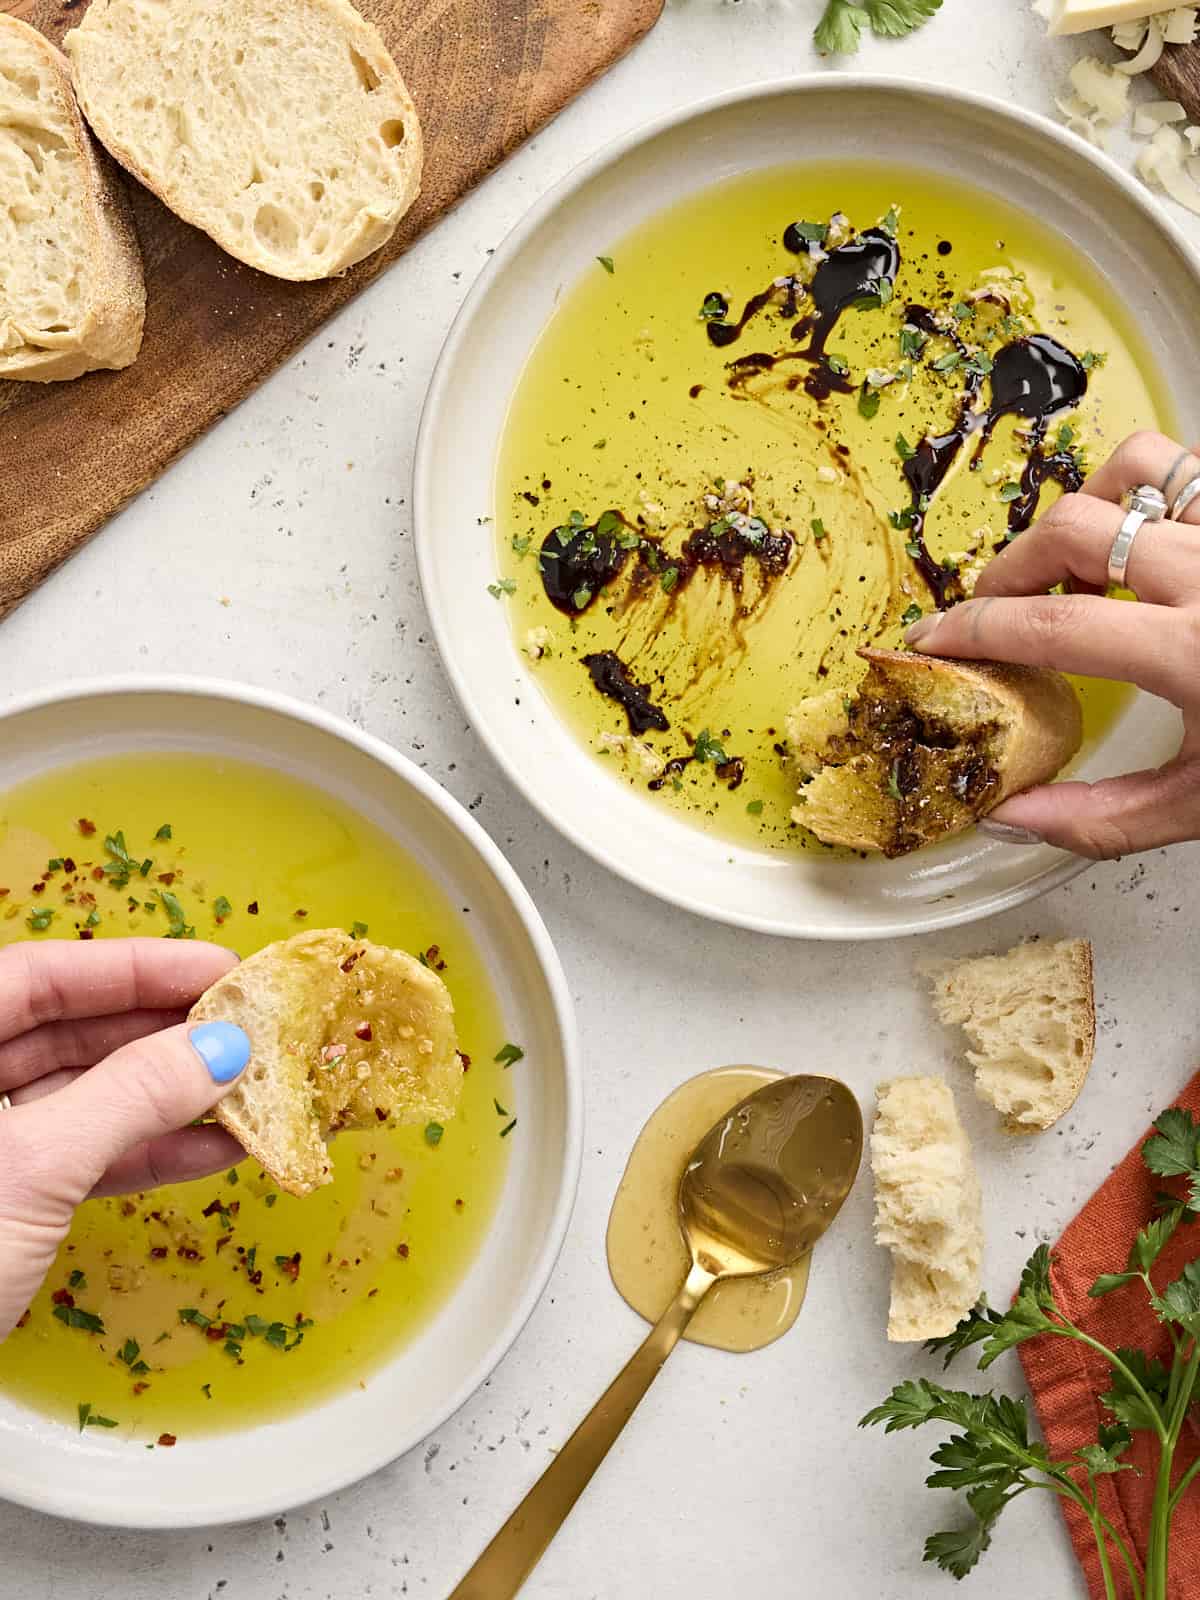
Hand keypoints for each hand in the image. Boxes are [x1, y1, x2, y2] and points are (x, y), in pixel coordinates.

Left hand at [0, 939, 250, 1339]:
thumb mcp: (34, 1169)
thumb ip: (129, 1098)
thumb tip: (223, 1046)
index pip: (42, 977)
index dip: (135, 966)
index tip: (221, 969)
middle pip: (65, 1031)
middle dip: (161, 1030)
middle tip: (246, 1027)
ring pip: (81, 1097)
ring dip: (167, 1097)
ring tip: (248, 1089)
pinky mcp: (1, 1204)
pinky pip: (81, 1158)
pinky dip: (145, 1153)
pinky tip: (216, 1150)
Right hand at [905, 430, 1199, 859]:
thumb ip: (1100, 819)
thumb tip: (1009, 815)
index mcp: (1198, 653)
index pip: (1051, 625)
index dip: (974, 630)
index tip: (935, 641)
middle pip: (1070, 529)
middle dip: (1009, 569)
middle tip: (994, 613)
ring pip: (1133, 468)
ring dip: (1080, 513)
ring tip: (1070, 569)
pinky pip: (1188, 466)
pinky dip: (1142, 491)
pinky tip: (1136, 543)